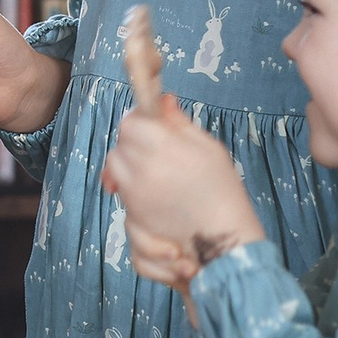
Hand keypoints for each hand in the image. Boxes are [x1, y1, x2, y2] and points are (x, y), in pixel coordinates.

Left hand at [99, 95, 263, 285]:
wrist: (222, 237)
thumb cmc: (221, 189)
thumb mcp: (208, 147)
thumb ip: (179, 123)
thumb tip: (163, 100)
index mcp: (162, 146)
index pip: (130, 123)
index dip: (139, 120)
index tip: (152, 124)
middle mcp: (141, 168)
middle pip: (119, 144)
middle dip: (133, 141)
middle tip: (156, 147)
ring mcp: (133, 192)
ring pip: (115, 166)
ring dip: (128, 163)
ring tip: (154, 168)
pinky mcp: (131, 211)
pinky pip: (119, 189)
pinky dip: (129, 184)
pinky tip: (152, 188)